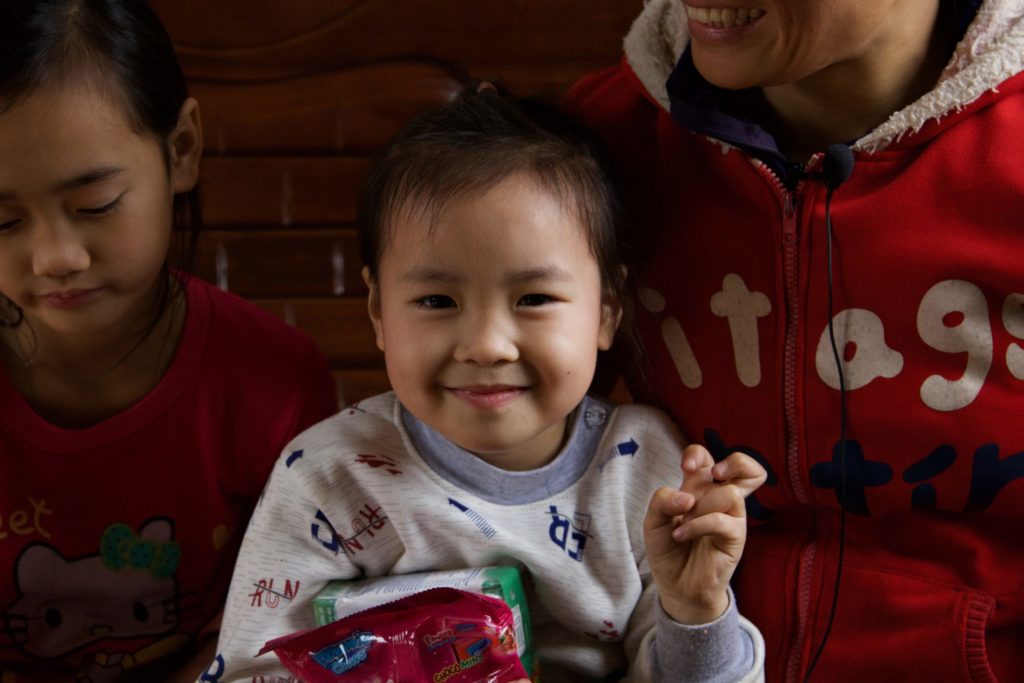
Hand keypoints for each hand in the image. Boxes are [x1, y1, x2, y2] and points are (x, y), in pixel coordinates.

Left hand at [643, 444, 765, 624]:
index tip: (685, 467)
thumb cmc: (668, 549)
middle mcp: (719, 499)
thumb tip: (687, 498)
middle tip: (711, 476)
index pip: (707, 458)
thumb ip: (662, 500)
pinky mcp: (736, 538)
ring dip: (700, 507)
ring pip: (729, 493)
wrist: (676, 586)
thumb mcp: (654, 520)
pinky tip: (681, 534)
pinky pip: (723, 520)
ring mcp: (731, 518)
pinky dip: (698, 524)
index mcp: (699, 489)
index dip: (698, 454)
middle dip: (730, 463)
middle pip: (743, 466)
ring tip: (683, 523)